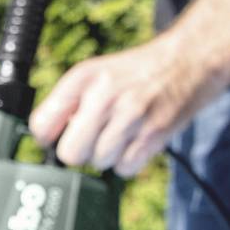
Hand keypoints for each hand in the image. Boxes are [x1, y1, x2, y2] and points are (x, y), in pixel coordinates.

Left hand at [30, 33, 223, 175]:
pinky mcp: (154, 134)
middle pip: (70, 154)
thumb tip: (50, 139)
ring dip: (107, 156)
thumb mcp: (96, 73)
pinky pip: (125, 169)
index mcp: (82, 78)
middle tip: (93, 139)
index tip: (60, 135)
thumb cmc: (137, 73)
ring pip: (99, 163)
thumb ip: (70, 103)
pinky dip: (128, 162)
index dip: (48, 137)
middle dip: (79, 152)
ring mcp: (130, 115)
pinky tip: (135, 142)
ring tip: (120, 135)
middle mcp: (103, 95)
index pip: (42, 125)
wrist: (188, 61)